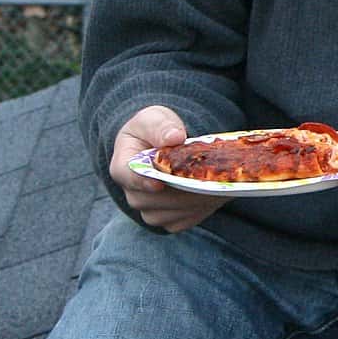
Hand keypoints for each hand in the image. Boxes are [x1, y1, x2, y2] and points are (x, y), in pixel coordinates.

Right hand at [110, 104, 228, 232]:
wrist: (166, 146)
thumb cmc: (156, 130)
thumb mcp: (155, 118)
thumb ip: (161, 126)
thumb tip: (174, 137)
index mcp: (122, 166)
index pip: (128, 177)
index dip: (143, 182)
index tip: (160, 183)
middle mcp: (132, 193)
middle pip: (152, 200)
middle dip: (179, 191)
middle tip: (206, 180)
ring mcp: (149, 210)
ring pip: (169, 214)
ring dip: (193, 202)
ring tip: (214, 185)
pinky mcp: (168, 220)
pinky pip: (183, 220)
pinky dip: (200, 209)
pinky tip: (213, 194)